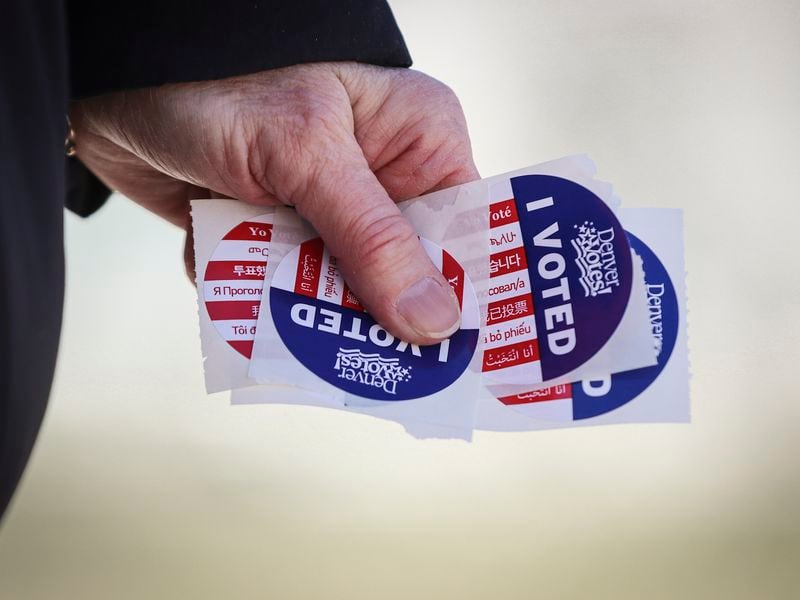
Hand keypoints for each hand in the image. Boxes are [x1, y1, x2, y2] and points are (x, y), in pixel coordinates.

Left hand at [70, 62, 478, 344]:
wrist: (121, 81)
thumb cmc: (221, 84)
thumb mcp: (305, 155)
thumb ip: (371, 238)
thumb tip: (432, 323)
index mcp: (418, 139)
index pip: (465, 230)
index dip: (460, 293)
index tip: (453, 355)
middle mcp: (383, 178)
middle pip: (404, 274)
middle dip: (364, 304)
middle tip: (342, 337)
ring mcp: (331, 209)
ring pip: (342, 290)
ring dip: (296, 298)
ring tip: (259, 281)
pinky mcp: (284, 233)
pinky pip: (289, 289)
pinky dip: (255, 290)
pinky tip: (223, 260)